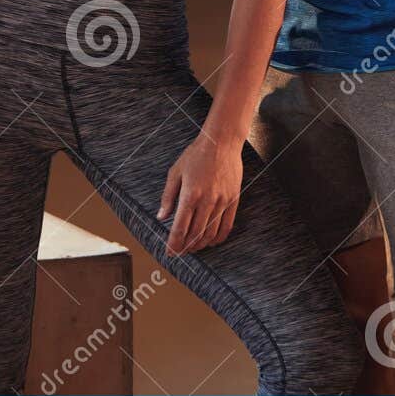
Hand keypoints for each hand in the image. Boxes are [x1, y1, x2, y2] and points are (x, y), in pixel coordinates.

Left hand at [157, 132, 243, 254]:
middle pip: (195, 234)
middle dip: (186, 247)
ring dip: (201, 244)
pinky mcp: (233, 199)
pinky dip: (218, 238)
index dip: (174, 244)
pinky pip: (227, 226)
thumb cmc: (196, 154)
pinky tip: (211, 241)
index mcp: (190, 194)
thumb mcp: (175, 172)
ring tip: (193, 248)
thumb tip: (161, 217)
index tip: (170, 253)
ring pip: (211, 233)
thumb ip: (168, 197)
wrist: (222, 142)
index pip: (180, 228)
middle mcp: (207, 201)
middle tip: (180, 252)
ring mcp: (222, 201)